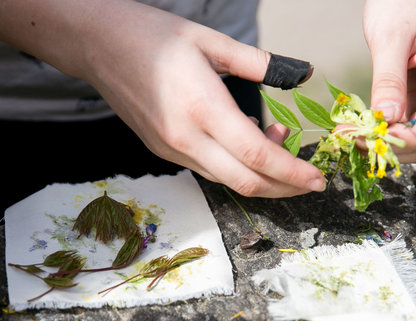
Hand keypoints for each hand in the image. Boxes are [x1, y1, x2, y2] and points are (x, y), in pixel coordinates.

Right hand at [64, 1, 326, 197]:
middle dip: (284, 189)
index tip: (317, 177)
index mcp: (203, 108)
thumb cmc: (154, 36)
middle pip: (245, 183)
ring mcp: (172, 149)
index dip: (292, 172)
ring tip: (279, 142)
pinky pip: (208, 170)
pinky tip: (246, 142)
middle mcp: (186, 139)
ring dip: (260, 176)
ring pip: (226, 181)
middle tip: (309, 180)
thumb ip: (258, 62)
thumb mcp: (211, 41)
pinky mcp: (162, 150)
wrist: (98, 46)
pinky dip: (235, 167)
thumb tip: (301, 73)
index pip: (258, 156)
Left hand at [362, 0, 415, 162]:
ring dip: (388, 140)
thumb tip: (386, 118)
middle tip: (358, 142)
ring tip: (353, 137)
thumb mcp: (390, 39)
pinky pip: (404, 122)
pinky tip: (358, 129)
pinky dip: (383, 130)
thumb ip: (389, 80)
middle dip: (399, 143)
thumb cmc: (399, 3)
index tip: (388, 139)